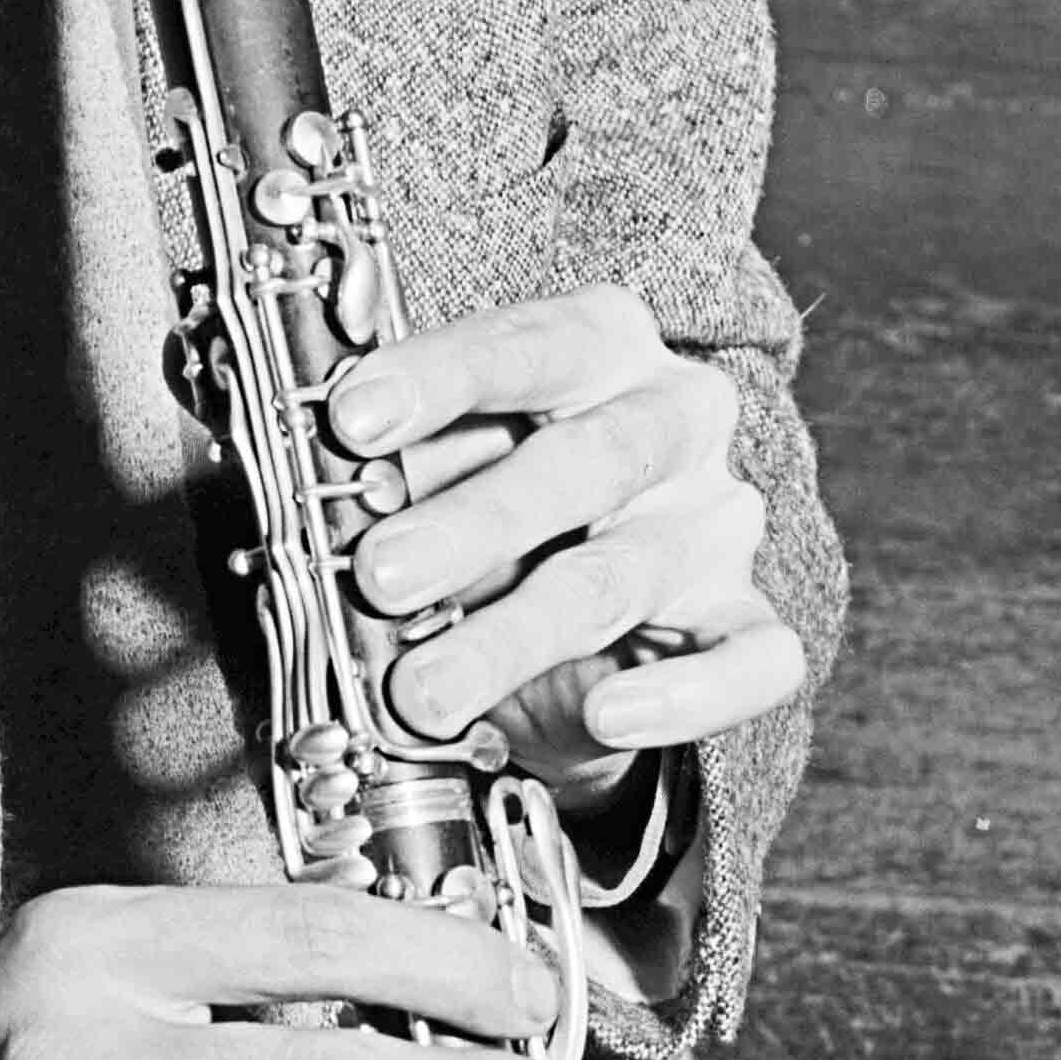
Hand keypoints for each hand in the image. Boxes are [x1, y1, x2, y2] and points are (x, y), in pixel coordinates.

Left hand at [322, 285, 804, 801]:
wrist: (575, 599)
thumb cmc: (489, 490)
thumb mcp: (439, 458)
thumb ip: (395, 462)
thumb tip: (314, 487)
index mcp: (600, 342)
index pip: (527, 345)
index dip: (439, 380)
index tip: (352, 420)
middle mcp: (674, 418)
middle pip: (582, 464)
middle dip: (472, 524)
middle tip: (378, 574)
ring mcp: (714, 521)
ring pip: (624, 576)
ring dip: (517, 636)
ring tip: (425, 690)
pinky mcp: (743, 617)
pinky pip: (747, 660)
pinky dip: (682, 696)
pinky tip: (609, 717)